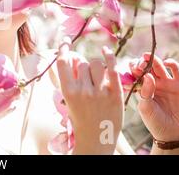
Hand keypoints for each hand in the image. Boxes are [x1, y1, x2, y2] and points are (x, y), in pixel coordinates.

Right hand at [56, 38, 123, 154]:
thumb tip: (71, 56)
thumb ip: (68, 79)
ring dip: (95, 66)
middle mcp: (83, 90)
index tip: (66, 41)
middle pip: (81, 63)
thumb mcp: (68, 99)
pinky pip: (112, 69)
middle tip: (85, 76)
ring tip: (96, 77)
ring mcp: (100, 92)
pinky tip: (106, 52)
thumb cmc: (80, 117)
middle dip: (82, 65)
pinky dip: (109, 57)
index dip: (63, 49)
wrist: (95, 139)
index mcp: (68, 91)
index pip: (63, 62)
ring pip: (95, 63)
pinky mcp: (115, 94)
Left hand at [130, 53, 178, 142]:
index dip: (132, 69)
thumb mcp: (146, 108)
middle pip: (147, 67)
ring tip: (147, 58)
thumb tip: (147, 76)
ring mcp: (167, 83)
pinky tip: (166, 63)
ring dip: (153, 60)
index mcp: (143, 88)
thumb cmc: (156, 122)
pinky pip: (177, 70)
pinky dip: (171, 64)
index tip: (130, 69)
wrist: (173, 134)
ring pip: (159, 66)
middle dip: (141, 62)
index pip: (136, 74)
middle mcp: (154, 83)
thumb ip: (145, 92)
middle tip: (139, 63)